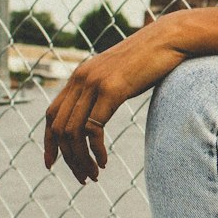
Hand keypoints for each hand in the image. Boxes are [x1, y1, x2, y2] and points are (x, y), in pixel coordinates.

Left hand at [43, 21, 184, 184]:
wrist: (169, 38)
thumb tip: (100, 108)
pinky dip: (95, 151)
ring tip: (93, 175)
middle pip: (59, 128)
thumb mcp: (120, 75)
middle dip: (66, 158)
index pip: (51, 114)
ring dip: (80, 160)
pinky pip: (93, 129)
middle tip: (82, 178)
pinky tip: (104, 161)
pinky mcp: (111, 90)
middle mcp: (81, 79)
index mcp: (80, 76)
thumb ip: (105, 89)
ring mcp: (94, 83)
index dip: (48, 142)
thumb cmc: (150, 59)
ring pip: (73, 132)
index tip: (52, 164)